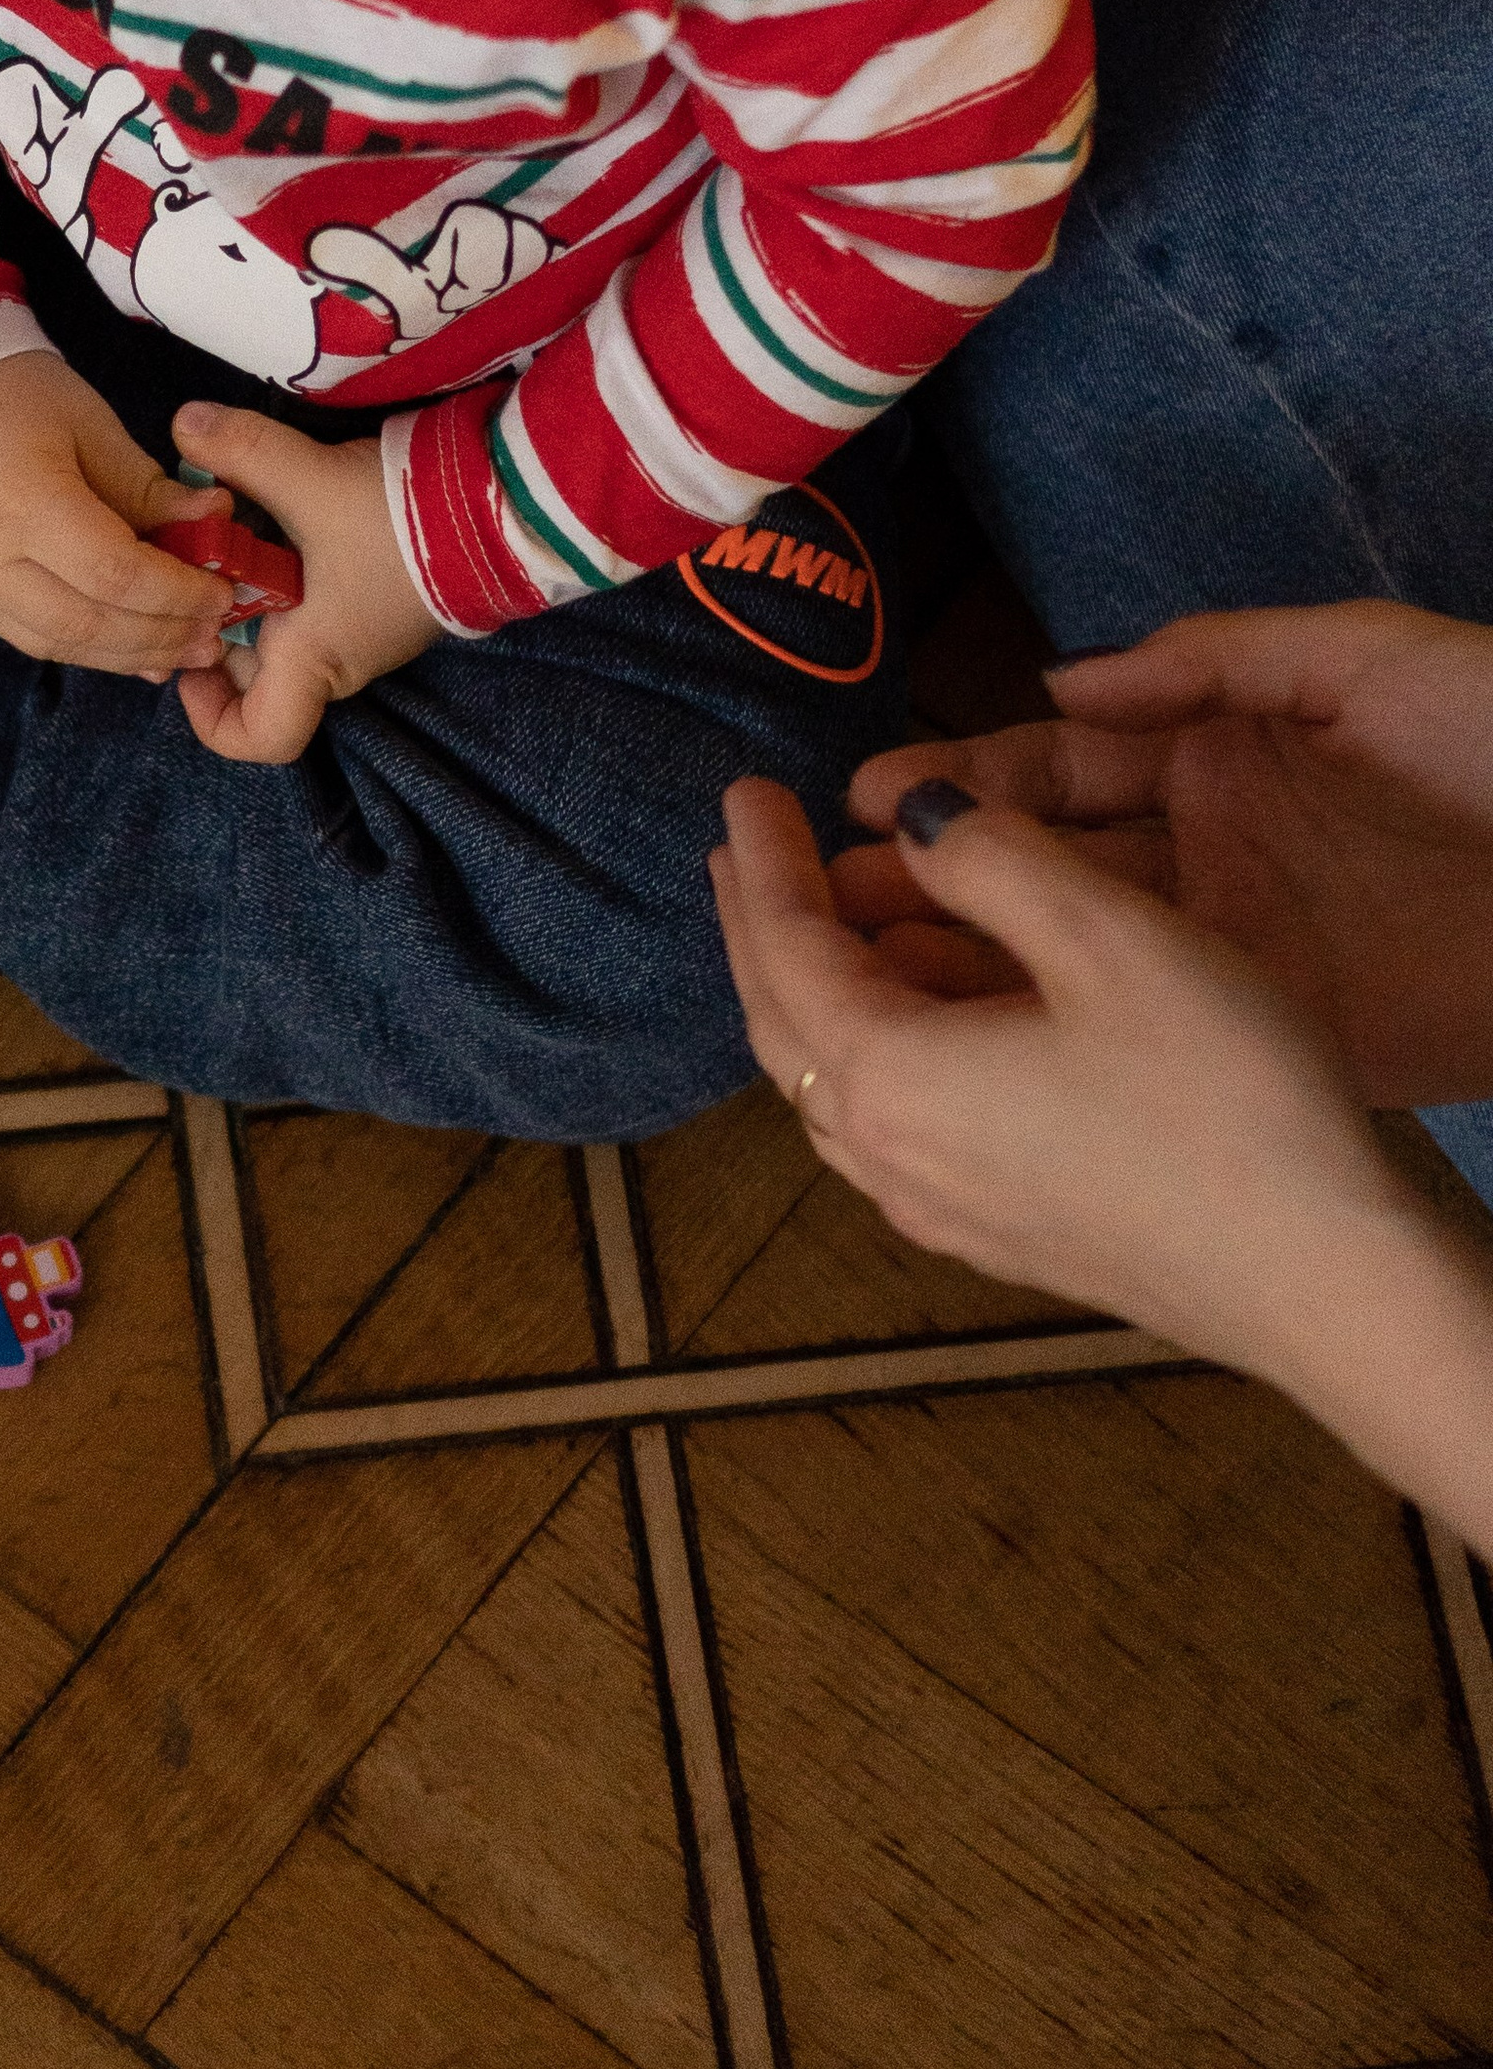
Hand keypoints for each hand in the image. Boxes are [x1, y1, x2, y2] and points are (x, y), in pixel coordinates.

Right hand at [0, 354, 234, 676]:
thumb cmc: (9, 392)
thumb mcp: (91, 426)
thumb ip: (148, 489)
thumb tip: (215, 524)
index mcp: (23, 504)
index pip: (115, 574)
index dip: (177, 594)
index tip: (224, 593)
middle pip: (87, 624)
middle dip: (160, 636)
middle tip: (215, 638)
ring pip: (59, 645)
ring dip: (128, 654)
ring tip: (184, 652)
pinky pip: (31, 637)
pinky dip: (88, 647)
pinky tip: (133, 649)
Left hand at [163, 398, 439, 764]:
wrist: (507, 500)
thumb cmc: (402, 520)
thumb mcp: (311, 480)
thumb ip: (243, 451)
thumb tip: (183, 424)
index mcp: (316, 659)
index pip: (260, 736)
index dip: (209, 716)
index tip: (186, 662)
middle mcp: (339, 657)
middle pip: (257, 674)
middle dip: (216, 624)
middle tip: (190, 567)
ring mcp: (364, 626)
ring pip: (283, 628)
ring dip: (249, 587)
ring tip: (223, 526)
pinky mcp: (381, 591)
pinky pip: (313, 598)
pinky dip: (281, 566)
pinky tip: (270, 511)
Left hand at [709, 776, 1425, 1383]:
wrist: (1323, 1278)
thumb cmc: (1220, 1095)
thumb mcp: (1105, 936)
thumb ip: (988, 859)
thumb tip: (909, 817)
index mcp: (890, 1077)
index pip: (786, 948)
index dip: (764, 860)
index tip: (745, 789)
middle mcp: (889, 1159)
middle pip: (782, 1023)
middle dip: (762, 924)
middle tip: (750, 846)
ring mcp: (941, 1213)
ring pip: (832, 1083)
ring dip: (815, 992)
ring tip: (829, 918)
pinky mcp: (1000, 1238)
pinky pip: (890, 1128)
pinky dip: (874, 1052)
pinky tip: (915, 1025)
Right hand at [834, 603, 1492, 1103]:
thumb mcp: (1362, 659)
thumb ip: (1211, 657)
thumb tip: (1058, 679)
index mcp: (1219, 755)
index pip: (1059, 762)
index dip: (963, 778)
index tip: (865, 798)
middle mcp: (1210, 853)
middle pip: (1042, 864)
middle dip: (932, 874)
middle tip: (821, 893)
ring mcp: (1238, 946)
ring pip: (1069, 954)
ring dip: (964, 960)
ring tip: (858, 970)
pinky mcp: (1277, 1028)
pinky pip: (1144, 1031)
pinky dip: (1052, 1036)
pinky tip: (968, 1045)